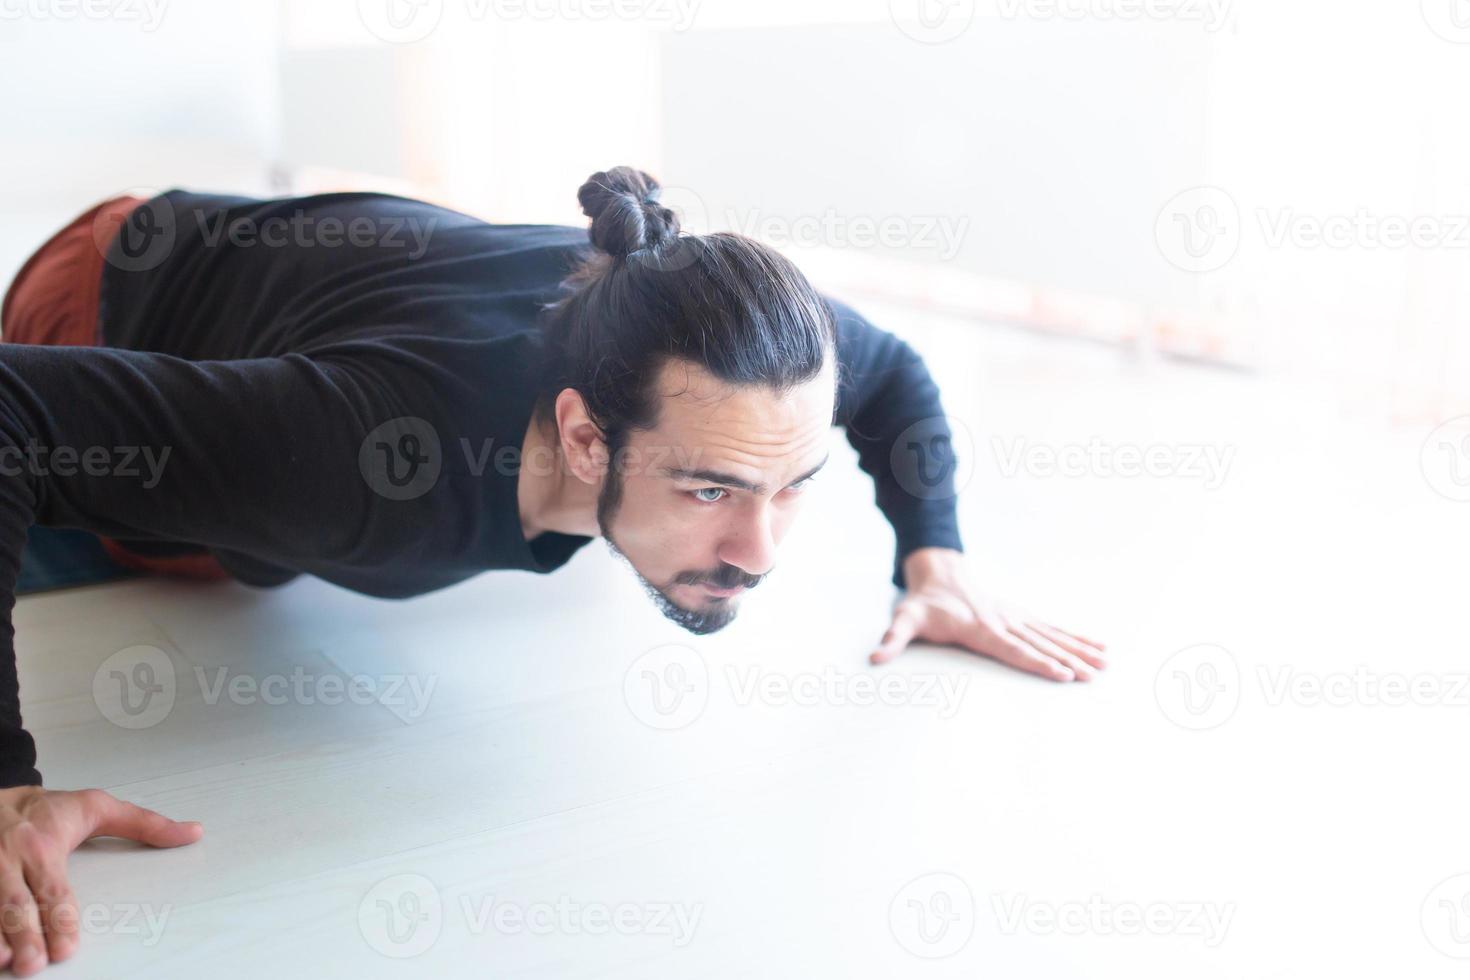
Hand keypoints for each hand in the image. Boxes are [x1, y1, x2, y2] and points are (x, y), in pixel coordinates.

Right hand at [0, 786, 201, 974]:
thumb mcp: (97, 807)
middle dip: (26, 935)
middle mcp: (9, 860)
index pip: (53, 889)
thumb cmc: (46, 809)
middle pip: (18, 904)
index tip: (67, 947)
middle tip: (35, 964)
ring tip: (6, 962)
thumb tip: (192, 833)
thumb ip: (144, 824)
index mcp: (43, 845)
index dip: (60, 920)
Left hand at [869, 548, 1107, 680]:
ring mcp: (1014, 616)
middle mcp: (1002, 621)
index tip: (1060, 673)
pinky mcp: (1020, 615)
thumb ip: (893, 639)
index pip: (1012, 648)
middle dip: (1067, 660)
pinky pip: (1051, 627)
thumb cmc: (923, 603)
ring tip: (1105, 663)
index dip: (1036, 662)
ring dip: (1078, 649)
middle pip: (1039, 644)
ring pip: (1051, 635)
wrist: (939, 573)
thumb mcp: (904, 618)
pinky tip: (1096, 646)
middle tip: (1092, 676)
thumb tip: (875, 657)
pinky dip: (1074, 637)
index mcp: (979, 627)